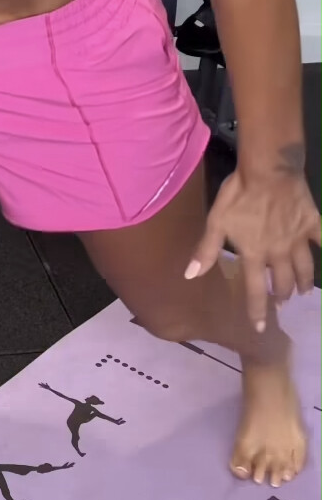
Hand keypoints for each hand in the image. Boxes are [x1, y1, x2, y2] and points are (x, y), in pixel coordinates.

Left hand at [187, 166, 320, 331]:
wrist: (269, 171)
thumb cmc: (239, 195)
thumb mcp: (216, 222)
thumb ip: (206, 251)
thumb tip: (189, 276)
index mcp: (254, 254)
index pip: (255, 290)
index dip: (257, 310)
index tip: (261, 329)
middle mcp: (278, 252)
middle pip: (282, 282)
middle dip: (281, 295)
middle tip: (282, 301)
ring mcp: (298, 239)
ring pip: (304, 269)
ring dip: (304, 282)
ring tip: (303, 291)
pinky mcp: (312, 224)